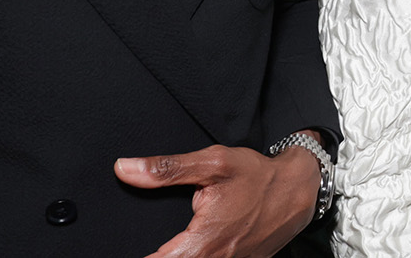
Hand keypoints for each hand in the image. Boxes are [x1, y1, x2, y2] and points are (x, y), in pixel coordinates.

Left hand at [116, 141, 320, 257]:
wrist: (298, 189)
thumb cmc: (257, 176)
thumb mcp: (214, 163)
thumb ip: (166, 169)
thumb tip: (125, 169)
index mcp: (202, 244)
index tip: (112, 250)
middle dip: (156, 255)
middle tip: (140, 246)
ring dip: (174, 255)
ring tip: (164, 246)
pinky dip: (195, 255)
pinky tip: (187, 246)